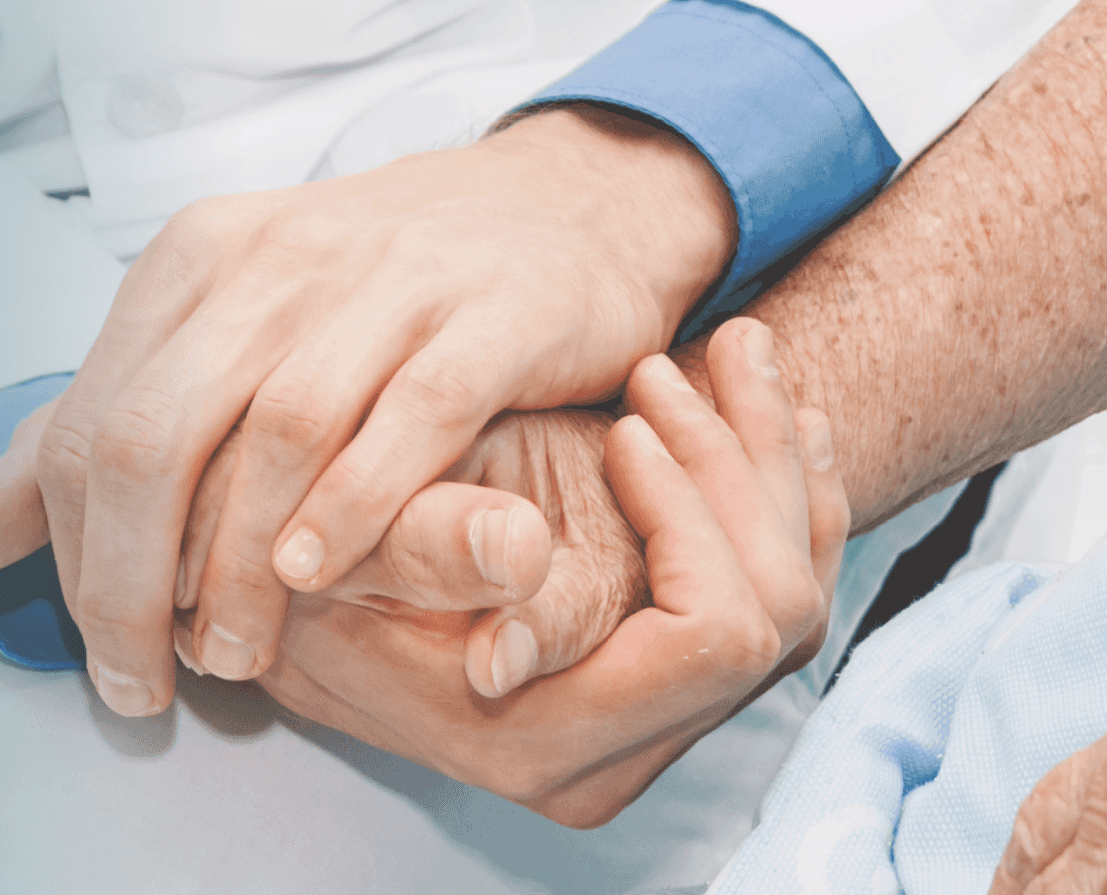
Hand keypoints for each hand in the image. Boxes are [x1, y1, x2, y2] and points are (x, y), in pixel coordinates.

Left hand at [0, 105, 733, 714]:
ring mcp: (386, 283)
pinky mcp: (490, 317)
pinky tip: (316, 573)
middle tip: (150, 680)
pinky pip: (410, 417)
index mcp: (193, 261)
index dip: (76, 556)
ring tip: (231, 657)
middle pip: (155, 435)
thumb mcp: (216, 335)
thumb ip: (90, 437)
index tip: (105, 651)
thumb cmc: (370, 294)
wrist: (562, 206)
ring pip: (275, 436)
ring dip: (237, 568)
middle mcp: (274, 262)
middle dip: (130, 581)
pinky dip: (354, 502)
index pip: (88, 423)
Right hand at [237, 319, 847, 826]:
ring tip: (734, 348)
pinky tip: (764, 405)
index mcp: (541, 739)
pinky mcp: (669, 686)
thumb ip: (432, 548)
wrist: (310, 584)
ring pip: (796, 598)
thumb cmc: (324, 552)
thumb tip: (516, 551)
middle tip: (678, 364)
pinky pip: (785, 592)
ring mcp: (651, 728)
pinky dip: (789, 489)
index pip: (712, 638)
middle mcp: (613, 758)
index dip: (690, 517)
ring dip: (774, 461)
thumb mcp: (359, 541)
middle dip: (744, 470)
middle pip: (775, 615)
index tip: (626, 429)